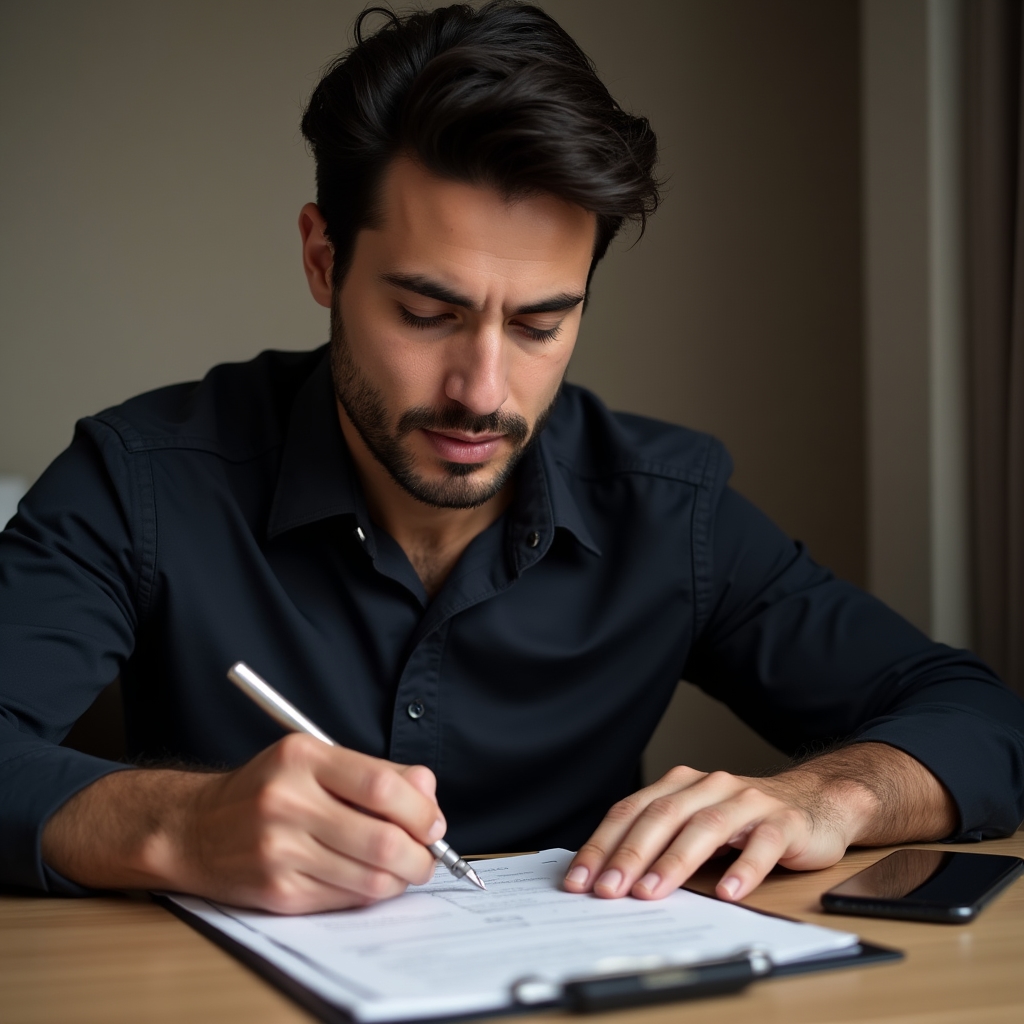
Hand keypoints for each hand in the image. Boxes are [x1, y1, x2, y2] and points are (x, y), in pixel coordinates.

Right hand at [42, 734, 445, 913]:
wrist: (194, 828)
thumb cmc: (266, 789)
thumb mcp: (314, 759)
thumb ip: (375, 772)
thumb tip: (429, 794)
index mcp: (302, 758)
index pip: (382, 787)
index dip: (421, 810)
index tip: (434, 823)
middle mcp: (288, 803)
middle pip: (382, 838)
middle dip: (421, 854)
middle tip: (428, 856)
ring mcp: (279, 851)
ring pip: (369, 877)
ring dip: (401, 878)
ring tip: (404, 869)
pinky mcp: (277, 892)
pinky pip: (344, 899)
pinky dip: (370, 893)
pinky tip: (370, 880)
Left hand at [563, 743, 955, 902]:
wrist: (817, 801)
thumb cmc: (745, 820)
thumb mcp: (696, 823)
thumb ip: (660, 841)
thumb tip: (608, 879)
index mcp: (681, 785)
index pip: (631, 811)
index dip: (602, 844)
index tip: (578, 879)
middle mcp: (709, 786)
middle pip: (662, 816)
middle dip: (631, 853)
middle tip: (607, 889)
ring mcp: (748, 802)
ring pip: (706, 827)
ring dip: (675, 861)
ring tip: (652, 892)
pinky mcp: (784, 823)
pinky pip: (763, 845)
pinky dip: (744, 868)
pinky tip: (729, 892)